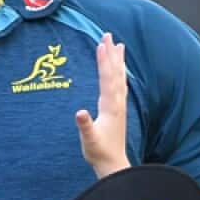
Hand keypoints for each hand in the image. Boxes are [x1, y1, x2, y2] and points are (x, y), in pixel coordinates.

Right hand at [76, 33, 129, 178]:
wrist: (113, 164)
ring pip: (120, 77)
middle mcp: (117, 103)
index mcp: (110, 107)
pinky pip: (120, 85)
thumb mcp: (88, 140)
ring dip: (118, 60)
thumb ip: (85, 126)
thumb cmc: (99, 152)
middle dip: (111, 54)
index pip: (107, 78)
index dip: (104, 61)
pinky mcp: (118, 110)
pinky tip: (120, 69)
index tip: (101, 44)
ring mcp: (119, 106)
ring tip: (119, 45)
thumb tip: (79, 112)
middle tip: (108, 35)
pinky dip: (120, 73)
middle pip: (115, 73)